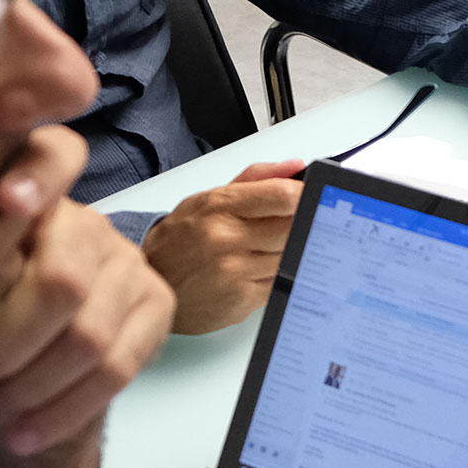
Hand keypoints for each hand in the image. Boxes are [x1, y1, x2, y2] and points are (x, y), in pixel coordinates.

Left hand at [0, 130, 174, 454]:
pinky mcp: (157, 308)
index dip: (38, 177)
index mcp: (34, 194)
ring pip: (88, 338)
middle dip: (2, 346)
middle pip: (62, 282)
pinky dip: (64, 411)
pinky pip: (118, 369)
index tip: (8, 203)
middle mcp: (91, 221)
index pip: (53, 155)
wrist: (16, 354)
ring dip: (28, 389)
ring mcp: (131, 265)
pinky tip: (22, 434)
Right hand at [145, 161, 306, 333]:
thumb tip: (296, 167)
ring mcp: (234, 272)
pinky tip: (262, 271)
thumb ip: (257, 178)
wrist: (153, 281)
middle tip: (301, 225)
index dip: (306, 196)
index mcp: (220, 207)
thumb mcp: (210, 198)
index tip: (314, 198)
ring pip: (290, 256)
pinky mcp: (241, 300)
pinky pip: (279, 282)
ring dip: (292, 252)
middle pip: (293, 227)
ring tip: (275, 249)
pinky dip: (278, 276)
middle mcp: (225, 238)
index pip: (282, 195)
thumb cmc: (182, 238)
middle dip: (303, 225)